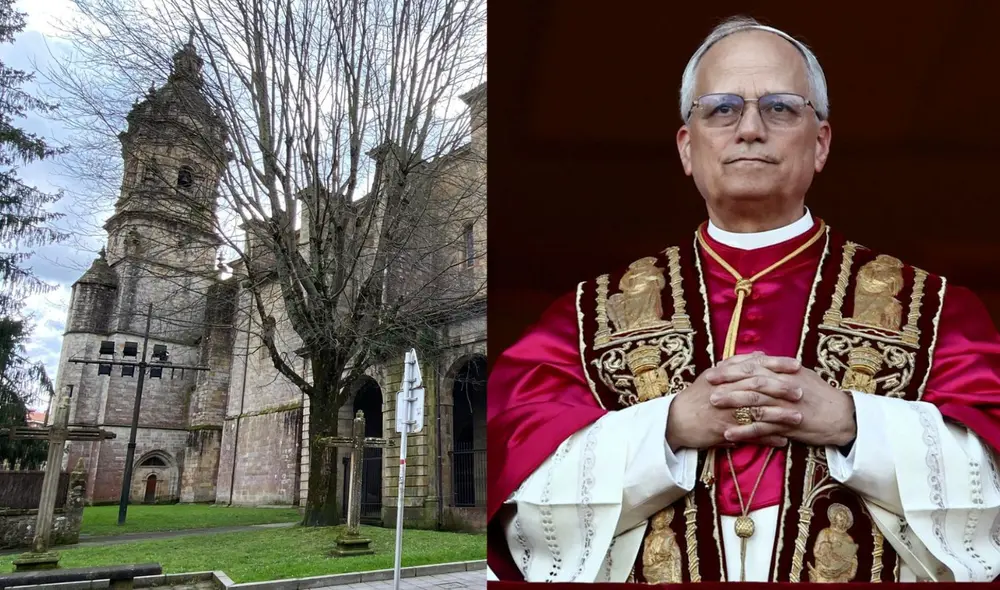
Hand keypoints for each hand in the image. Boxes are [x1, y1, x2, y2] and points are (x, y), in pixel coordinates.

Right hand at [667, 352, 803, 450]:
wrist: (675, 420)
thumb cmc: (696, 396)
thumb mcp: (713, 374)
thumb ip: (737, 364)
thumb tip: (761, 354)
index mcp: (724, 375)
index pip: (754, 366)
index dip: (776, 365)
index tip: (797, 365)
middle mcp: (725, 391)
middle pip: (757, 387)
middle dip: (781, 389)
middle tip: (802, 392)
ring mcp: (725, 412)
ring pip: (756, 412)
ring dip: (779, 416)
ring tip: (798, 418)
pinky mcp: (724, 431)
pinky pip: (749, 435)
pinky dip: (767, 438)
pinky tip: (783, 440)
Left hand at [708, 358, 856, 446]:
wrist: (842, 417)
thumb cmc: (820, 395)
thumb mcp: (800, 376)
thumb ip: (777, 368)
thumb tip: (756, 358)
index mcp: (787, 373)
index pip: (756, 366)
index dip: (734, 367)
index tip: (715, 368)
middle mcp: (786, 387)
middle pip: (753, 381)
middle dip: (728, 382)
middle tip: (708, 384)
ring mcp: (787, 406)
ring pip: (756, 403)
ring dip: (733, 403)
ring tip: (713, 404)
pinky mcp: (789, 426)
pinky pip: (763, 428)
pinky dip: (744, 431)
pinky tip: (729, 433)